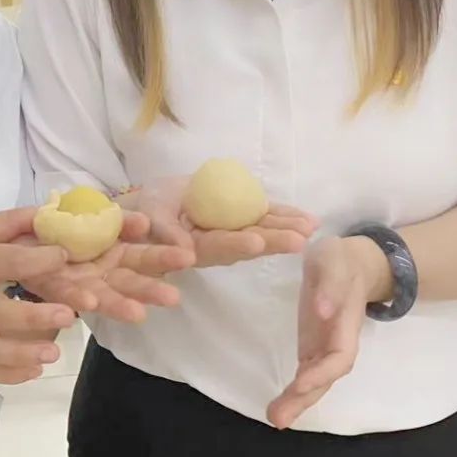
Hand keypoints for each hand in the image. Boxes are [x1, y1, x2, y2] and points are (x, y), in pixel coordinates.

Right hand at [0, 209, 75, 384]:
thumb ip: (9, 223)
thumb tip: (49, 213)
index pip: (6, 261)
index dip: (38, 260)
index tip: (65, 257)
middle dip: (35, 317)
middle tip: (69, 315)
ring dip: (22, 354)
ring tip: (53, 354)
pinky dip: (6, 374)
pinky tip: (32, 371)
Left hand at [18, 213, 196, 323]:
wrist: (19, 226)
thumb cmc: (63, 218)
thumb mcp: (92, 212)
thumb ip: (119, 221)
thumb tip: (144, 225)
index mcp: (114, 250)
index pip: (143, 256)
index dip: (163, 257)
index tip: (187, 258)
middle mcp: (99, 270)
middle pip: (127, 279)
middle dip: (148, 288)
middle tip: (174, 298)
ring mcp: (76, 279)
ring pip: (102, 293)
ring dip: (119, 303)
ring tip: (140, 314)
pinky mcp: (48, 283)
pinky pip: (64, 291)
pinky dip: (77, 298)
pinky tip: (89, 304)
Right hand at [125, 177, 316, 267]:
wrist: (152, 204)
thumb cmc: (146, 213)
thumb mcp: (150, 217)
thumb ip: (166, 232)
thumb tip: (184, 252)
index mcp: (197, 247)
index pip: (219, 246)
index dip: (237, 243)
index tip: (256, 241)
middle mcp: (219, 244)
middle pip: (248, 243)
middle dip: (274, 240)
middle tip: (299, 239)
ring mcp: (232, 231)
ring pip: (262, 231)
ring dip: (287, 230)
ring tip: (311, 227)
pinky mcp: (240, 217)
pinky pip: (264, 216)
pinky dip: (285, 216)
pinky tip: (307, 219)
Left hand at [266, 235, 388, 429]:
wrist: (350, 263)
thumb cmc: (341, 261)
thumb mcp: (335, 261)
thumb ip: (330, 285)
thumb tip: (322, 310)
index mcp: (345, 324)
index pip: (339, 356)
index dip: (322, 373)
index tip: (301, 384)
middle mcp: (337, 343)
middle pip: (326, 379)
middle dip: (305, 399)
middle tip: (278, 418)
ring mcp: (324, 348)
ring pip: (314, 382)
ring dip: (296, 402)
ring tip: (274, 418)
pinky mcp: (312, 347)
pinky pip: (305, 376)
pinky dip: (293, 393)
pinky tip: (277, 408)